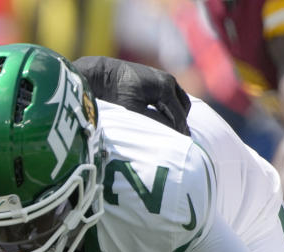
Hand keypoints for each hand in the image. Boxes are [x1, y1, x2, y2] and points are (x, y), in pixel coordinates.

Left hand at [73, 56, 190, 133]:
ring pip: (178, 100)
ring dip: (176, 114)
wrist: (101, 74)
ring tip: (171, 130)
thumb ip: (155, 121)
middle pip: (182, 107)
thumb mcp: (134, 110)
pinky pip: (170, 95)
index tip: (180, 146)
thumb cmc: (115, 94)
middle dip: (180, 123)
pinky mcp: (156, 77)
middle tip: (177, 140)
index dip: (179, 132)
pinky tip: (162, 117)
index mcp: (165, 88)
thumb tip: (172, 132)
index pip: (178, 115)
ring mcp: (163, 77)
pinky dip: (170, 107)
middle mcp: (168, 80)